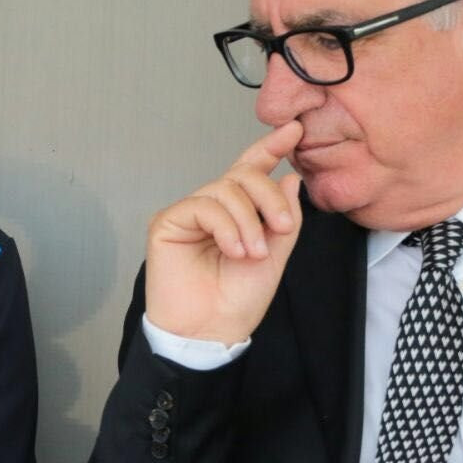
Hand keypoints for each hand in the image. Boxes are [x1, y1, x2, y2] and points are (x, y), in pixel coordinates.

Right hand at [144, 120, 304, 345]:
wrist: (212, 331)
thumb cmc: (238, 301)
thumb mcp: (276, 255)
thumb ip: (285, 217)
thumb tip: (290, 177)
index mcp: (238, 213)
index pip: (252, 170)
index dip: (271, 148)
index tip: (294, 131)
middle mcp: (213, 209)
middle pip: (242, 175)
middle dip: (267, 197)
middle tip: (279, 228)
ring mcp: (189, 214)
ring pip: (224, 188)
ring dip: (246, 220)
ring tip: (252, 253)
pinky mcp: (168, 222)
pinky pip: (202, 205)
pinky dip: (224, 226)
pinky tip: (232, 250)